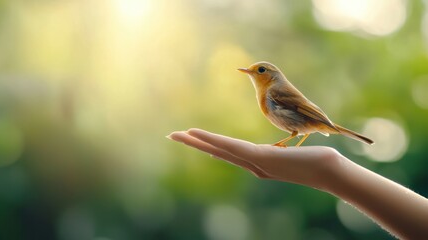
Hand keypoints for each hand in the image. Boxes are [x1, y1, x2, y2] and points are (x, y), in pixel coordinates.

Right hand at [168, 128, 341, 190]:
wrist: (330, 171)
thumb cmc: (316, 161)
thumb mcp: (292, 154)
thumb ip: (279, 152)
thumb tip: (277, 151)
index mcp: (257, 163)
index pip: (228, 152)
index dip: (209, 146)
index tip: (194, 140)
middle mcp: (251, 165)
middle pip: (217, 152)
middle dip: (194, 144)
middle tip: (173, 135)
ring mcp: (253, 163)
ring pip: (218, 149)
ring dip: (196, 141)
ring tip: (177, 135)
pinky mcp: (259, 158)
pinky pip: (229, 147)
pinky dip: (210, 139)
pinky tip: (195, 133)